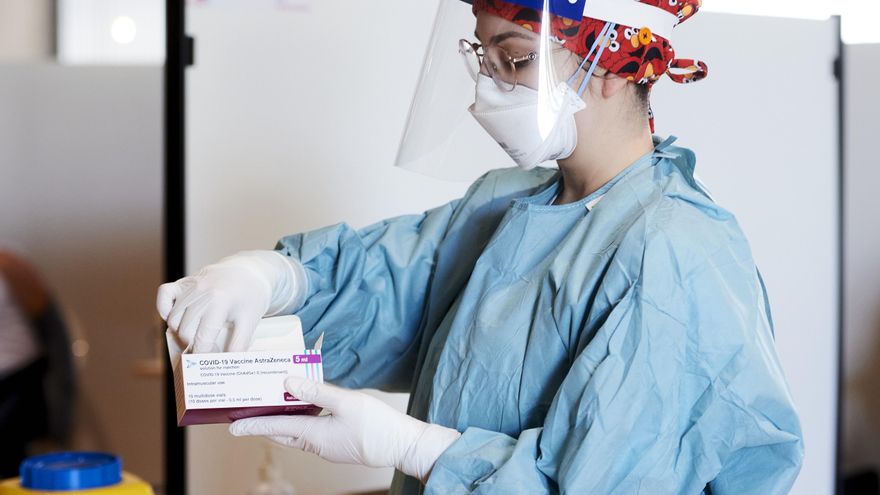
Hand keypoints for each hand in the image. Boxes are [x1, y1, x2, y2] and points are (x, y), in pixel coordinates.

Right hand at [156, 250, 305, 352]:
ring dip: (180, 331)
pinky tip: (177, 319)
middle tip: (204, 349)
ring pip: (174, 318)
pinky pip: (164, 294)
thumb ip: (239, 344)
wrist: (250, 271)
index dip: (202, 354)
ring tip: (195, 336)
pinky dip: (164, 309)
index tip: (206, 362)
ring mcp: (191, 286)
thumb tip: (228, 365)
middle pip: (185, 330)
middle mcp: (202, 293)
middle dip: (192, 344)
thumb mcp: (250, 321)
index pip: (202, 337)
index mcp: (220, 302)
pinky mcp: (185, 281)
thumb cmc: (251, 297)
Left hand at [230, 377, 460, 482]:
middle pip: (283, 434)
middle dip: (263, 425)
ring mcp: (328, 447)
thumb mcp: (347, 402)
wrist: (403, 446)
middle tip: (245, 416)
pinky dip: (300, 423)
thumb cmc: (378, 426)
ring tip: (270, 408)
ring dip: (282, 423)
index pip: (277, 428)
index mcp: (315, 436)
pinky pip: (310, 434)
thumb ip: (317, 391)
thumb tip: (288, 382)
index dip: (254, 424)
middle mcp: (317, 445)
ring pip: (296, 435)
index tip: (233, 426)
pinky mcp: (338, 444)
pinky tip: (304, 410)